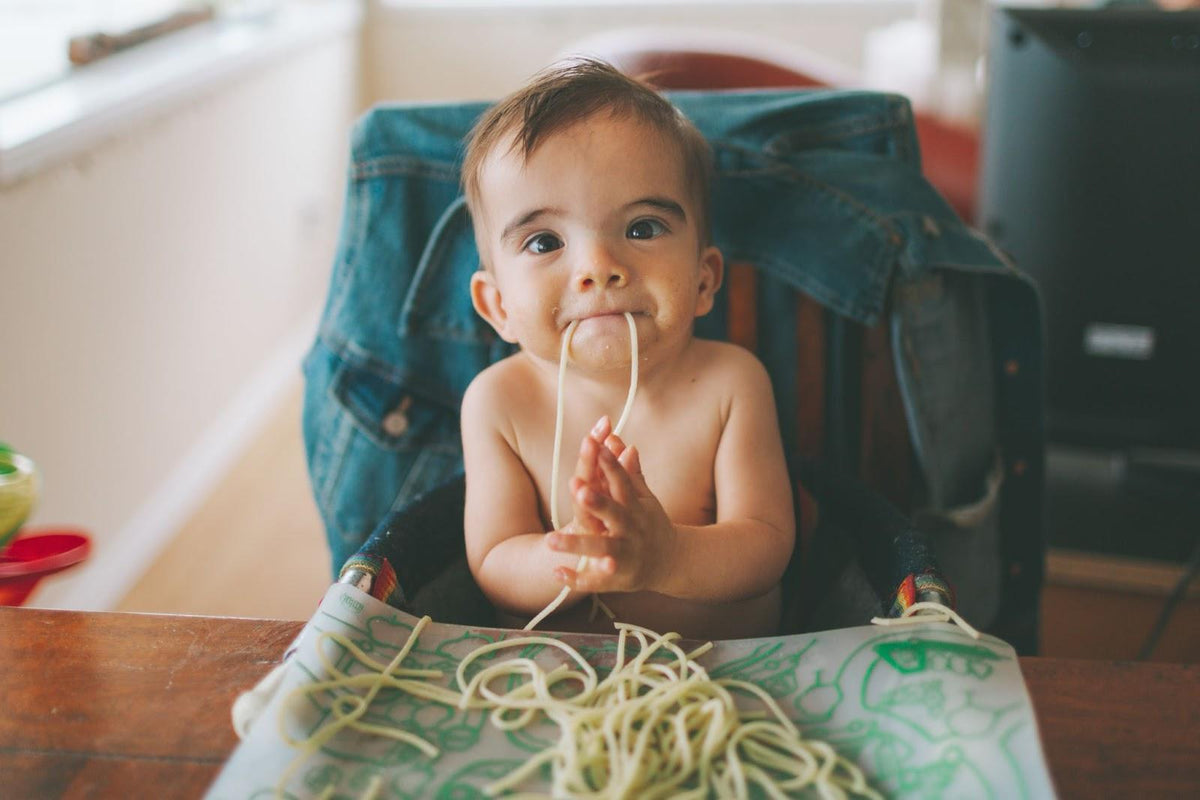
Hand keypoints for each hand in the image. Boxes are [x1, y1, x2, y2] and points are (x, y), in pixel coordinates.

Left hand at [547, 418, 676, 593]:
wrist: (672, 562)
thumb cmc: (650, 523)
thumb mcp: (644, 498)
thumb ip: (628, 471)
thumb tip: (617, 438)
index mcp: (636, 508)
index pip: (623, 483)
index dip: (610, 465)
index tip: (597, 447)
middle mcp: (632, 530)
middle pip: (613, 515)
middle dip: (597, 503)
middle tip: (577, 489)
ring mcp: (625, 555)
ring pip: (600, 549)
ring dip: (575, 545)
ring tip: (549, 539)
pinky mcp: (616, 579)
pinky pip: (594, 581)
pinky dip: (576, 579)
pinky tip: (556, 572)